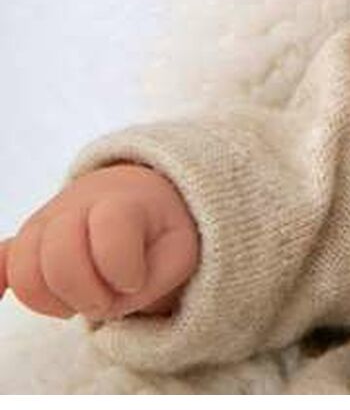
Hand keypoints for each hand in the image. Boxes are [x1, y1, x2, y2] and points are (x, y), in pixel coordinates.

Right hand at [0, 163, 199, 322]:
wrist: (134, 196)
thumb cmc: (159, 229)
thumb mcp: (178, 250)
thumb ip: (155, 279)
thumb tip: (110, 299)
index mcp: (122, 200)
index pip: (111, 228)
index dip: (124, 267)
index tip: (136, 278)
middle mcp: (77, 205)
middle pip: (60, 255)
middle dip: (86, 294)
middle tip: (106, 300)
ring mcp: (45, 222)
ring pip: (25, 270)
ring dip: (53, 301)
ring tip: (80, 300)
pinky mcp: (23, 243)